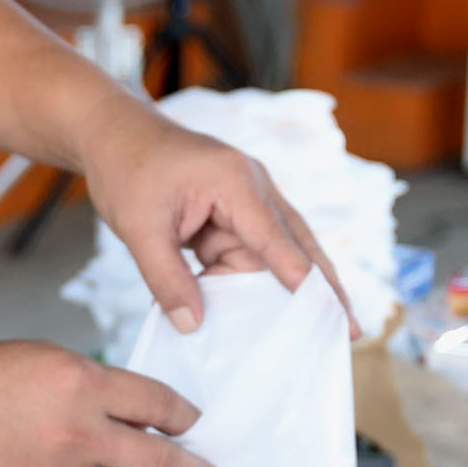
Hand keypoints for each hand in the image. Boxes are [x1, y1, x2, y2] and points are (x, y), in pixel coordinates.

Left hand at [80, 110, 339, 332]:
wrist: (115, 134)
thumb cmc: (128, 169)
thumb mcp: (139, 229)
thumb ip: (166, 278)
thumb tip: (193, 325)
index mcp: (235, 182)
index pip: (276, 237)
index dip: (302, 278)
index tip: (328, 312)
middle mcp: (253, 188)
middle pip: (297, 244)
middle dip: (324, 288)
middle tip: (352, 330)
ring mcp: (247, 200)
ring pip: (277, 253)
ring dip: (289, 291)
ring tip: (323, 332)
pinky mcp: (235, 213)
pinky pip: (253, 253)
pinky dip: (256, 282)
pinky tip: (265, 314)